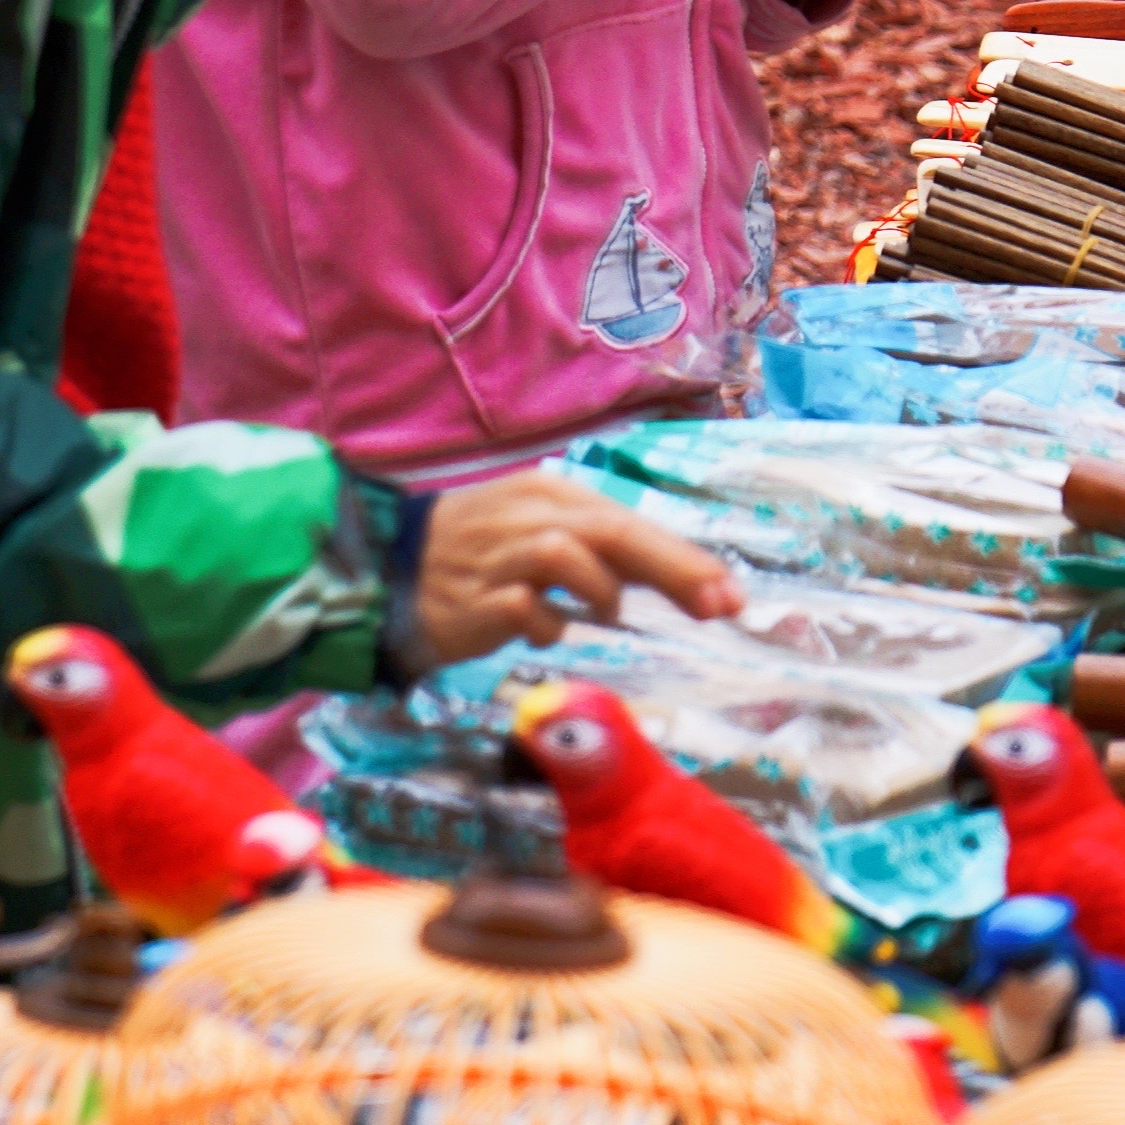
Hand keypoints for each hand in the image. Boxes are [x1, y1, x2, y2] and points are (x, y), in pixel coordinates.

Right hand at [413, 470, 740, 661]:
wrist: (392, 567)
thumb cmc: (481, 552)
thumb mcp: (542, 531)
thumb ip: (602, 552)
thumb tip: (676, 578)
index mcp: (551, 493)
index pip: (631, 521)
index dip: (685, 559)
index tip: (731, 595)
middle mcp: (531, 515)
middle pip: (615, 533)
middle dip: (674, 570)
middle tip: (719, 605)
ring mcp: (501, 555)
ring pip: (572, 558)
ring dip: (602, 592)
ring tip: (604, 613)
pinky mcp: (476, 598)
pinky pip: (528, 610)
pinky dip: (549, 625)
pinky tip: (544, 630)